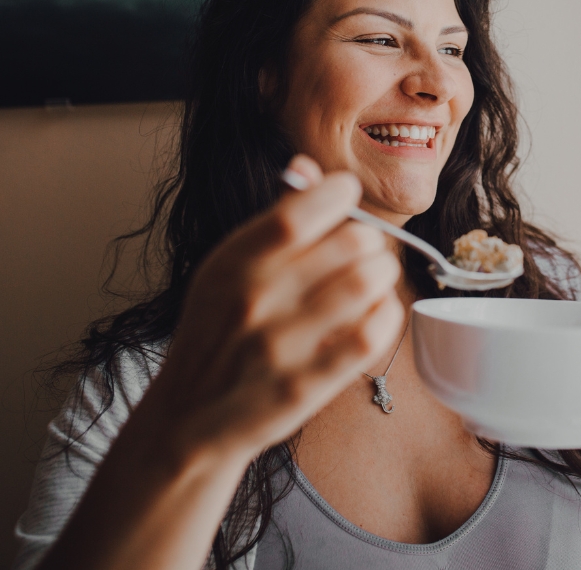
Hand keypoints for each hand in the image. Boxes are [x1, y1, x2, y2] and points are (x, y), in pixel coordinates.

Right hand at [143, 154, 403, 466]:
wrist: (185, 421)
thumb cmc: (214, 336)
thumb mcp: (224, 272)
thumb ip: (271, 222)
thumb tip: (306, 167)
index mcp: (233, 263)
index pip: (298, 211)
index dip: (337, 193)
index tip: (347, 195)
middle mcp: (254, 300)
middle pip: (349, 243)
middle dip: (370, 239)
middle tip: (365, 250)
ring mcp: (279, 346)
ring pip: (366, 284)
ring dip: (382, 274)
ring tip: (374, 279)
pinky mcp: (304, 387)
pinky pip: (370, 336)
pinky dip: (386, 315)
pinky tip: (378, 313)